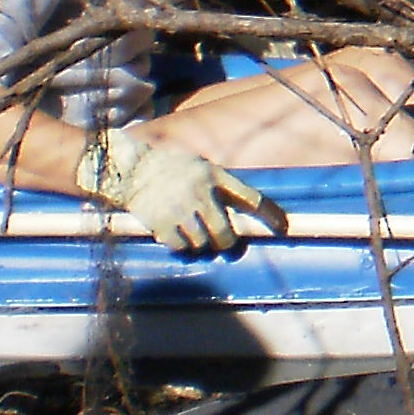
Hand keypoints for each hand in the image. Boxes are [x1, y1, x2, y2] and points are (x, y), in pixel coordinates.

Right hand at [78, 130, 286, 254]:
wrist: (130, 169)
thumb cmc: (170, 167)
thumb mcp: (199, 166)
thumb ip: (219, 185)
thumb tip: (244, 209)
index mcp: (213, 176)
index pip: (250, 198)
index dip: (269, 214)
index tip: (283, 227)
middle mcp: (200, 194)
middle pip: (225, 234)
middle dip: (227, 244)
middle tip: (225, 244)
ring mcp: (180, 211)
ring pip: (202, 244)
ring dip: (202, 245)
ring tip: (195, 236)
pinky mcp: (162, 224)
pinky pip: (181, 247)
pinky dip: (182, 247)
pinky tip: (178, 237)